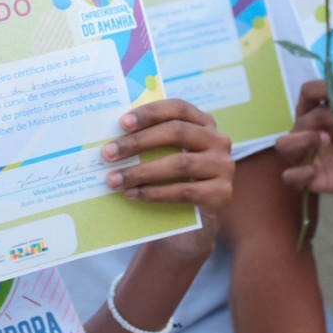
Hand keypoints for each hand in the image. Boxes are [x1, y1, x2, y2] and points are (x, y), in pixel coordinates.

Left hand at [104, 98, 232, 260]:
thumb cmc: (172, 180)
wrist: (195, 224)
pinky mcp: (222, 193)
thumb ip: (149, 143)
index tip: (121, 123)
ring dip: (141, 172)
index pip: (177, 108)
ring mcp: (224, 167)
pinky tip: (132, 195)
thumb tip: (111, 139)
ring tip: (113, 180)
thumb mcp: (164, 156)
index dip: (150, 113)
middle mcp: (219, 140)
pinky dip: (154, 193)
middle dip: (138, 142)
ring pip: (179, 164)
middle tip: (108, 153)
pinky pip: (184, 191)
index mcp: (204, 123)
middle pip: (176, 132)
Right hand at [277, 79, 332, 195]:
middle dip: (330, 115)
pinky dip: (300, 173)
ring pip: (285, 144)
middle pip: (304, 117)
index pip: (307, 92)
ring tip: (327, 139)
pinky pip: (290, 176)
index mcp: (310, 113)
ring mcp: (298, 155)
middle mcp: (300, 131)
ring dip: (306, 139)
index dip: (323, 88)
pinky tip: (315, 170)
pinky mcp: (303, 178)